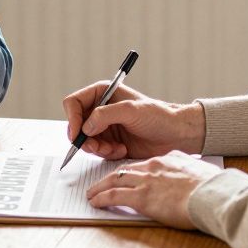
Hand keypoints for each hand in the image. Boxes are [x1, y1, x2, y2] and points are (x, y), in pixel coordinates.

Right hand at [62, 82, 205, 159]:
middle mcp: (100, 109)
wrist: (175, 134)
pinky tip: (121, 150)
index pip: (73, 103)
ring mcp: (104, 127)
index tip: (78, 134)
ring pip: (85, 141)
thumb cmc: (159, 116)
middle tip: (98, 147)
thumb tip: (85, 127)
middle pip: (76, 125)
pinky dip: (106, 153)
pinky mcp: (110, 142)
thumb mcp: (131, 111)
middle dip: (85, 139)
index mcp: (102, 93)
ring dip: (97, 148)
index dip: (72, 119)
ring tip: (114, 149)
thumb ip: (105, 115)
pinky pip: (97, 151)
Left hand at [85, 151, 221, 229]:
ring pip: (115, 180)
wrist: (213, 194)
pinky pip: (114, 196)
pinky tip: (95, 202)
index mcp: (168, 159)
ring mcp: (146, 181)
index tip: (124, 176)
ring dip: (100, 187)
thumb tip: (190, 179)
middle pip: (124, 170)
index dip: (130, 171)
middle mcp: (154, 166)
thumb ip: (188, 173)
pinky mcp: (142, 197)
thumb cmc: (213, 188)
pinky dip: (102, 198)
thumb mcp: (200, 172)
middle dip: (109, 178)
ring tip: (92, 193)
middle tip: (99, 184)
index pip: (143, 164)